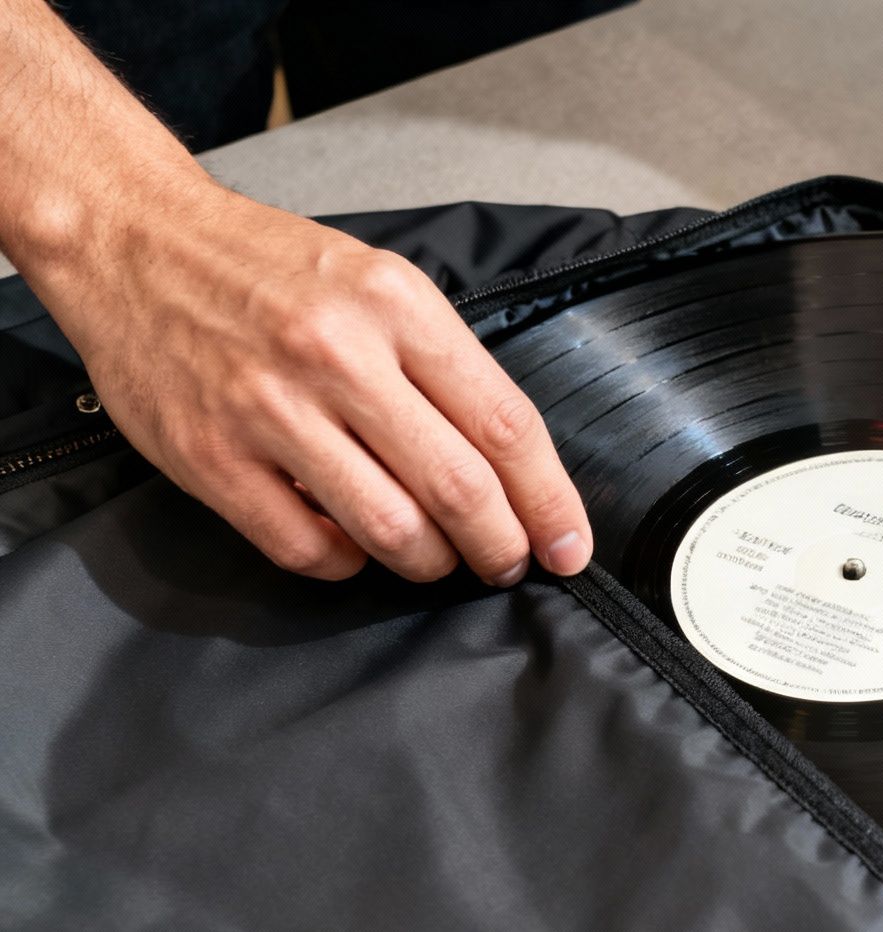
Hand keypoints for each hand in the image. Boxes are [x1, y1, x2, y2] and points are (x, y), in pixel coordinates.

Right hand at [24, 181, 592, 583]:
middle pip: (460, 487)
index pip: (506, 426)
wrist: (131, 238)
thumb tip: (512, 465)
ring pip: (391, 528)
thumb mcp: (379, 281)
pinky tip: (351, 545)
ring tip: (435, 558)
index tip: (570, 545)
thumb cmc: (265, 266)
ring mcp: (269, 409)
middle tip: (508, 563)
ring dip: (429, 562)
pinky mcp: (209, 457)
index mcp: (397, 307)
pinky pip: (305, 547)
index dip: (551, 502)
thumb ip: (444, 365)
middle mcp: (337, 356)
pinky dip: (344, 563)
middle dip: (501, 546)